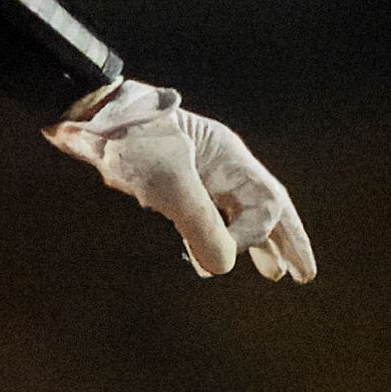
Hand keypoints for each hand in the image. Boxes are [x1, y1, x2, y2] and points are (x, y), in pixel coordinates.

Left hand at [48, 78, 313, 280]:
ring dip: (254, 244)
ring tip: (273, 272)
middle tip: (302, 275)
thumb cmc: (131, 141)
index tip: (229, 252)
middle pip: (266, 206)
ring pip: (237, 213)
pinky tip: (212, 258)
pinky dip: (214, 239)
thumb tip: (223, 266)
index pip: (268, 202)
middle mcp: (219, 164)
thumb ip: (200, 226)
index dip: (257, 234)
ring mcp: (195, 173)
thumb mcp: (169, 183)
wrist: (88, 116)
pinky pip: (205, 216)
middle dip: (285, 241)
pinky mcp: (169, 183)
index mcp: (229, 157)